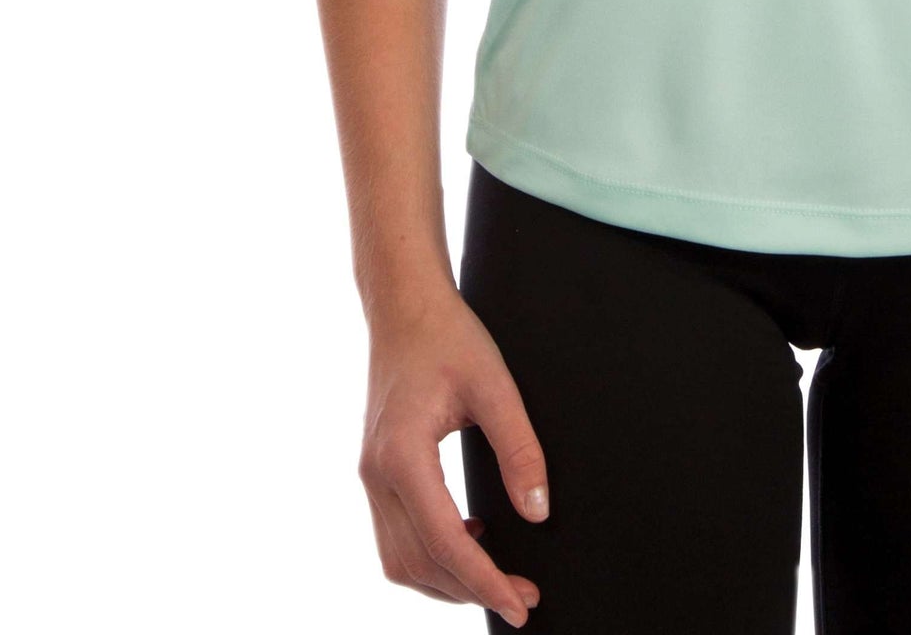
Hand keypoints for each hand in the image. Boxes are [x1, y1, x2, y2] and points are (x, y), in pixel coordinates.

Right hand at [358, 285, 548, 626]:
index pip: (445, 541)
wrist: (405, 308)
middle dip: (469, 589)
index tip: (519, 603)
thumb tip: (538, 511)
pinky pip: (397, 534)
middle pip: (418, 563)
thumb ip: (519, 449)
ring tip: (498, 580)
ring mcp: (371, 476)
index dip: (484, 580)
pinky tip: (471, 539)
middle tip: (522, 598)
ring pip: (400, 559)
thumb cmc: (447, 336)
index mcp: (402, 456)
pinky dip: (431, 554)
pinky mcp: (378, 472)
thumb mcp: (495, 385)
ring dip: (447, 580)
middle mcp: (376, 475)